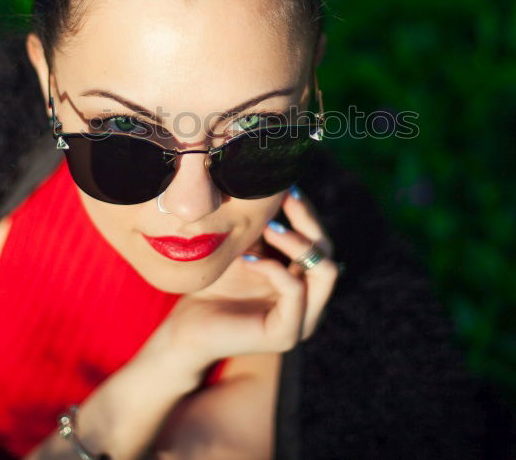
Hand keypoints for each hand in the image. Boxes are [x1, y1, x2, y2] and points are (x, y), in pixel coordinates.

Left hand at [144, 187, 339, 370]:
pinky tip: (248, 258)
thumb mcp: (245, 247)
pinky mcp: (286, 334)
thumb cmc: (214, 285)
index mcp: (305, 282)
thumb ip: (264, 227)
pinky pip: (295, 291)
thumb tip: (276, 181)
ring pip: (327, 271)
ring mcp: (304, 320)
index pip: (320, 240)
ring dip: (298, 243)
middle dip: (307, 221)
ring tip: (269, 227)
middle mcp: (312, 301)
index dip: (306, 212)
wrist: (186, 327)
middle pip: (329, 252)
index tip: (286, 187)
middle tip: (283, 199)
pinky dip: (274, 268)